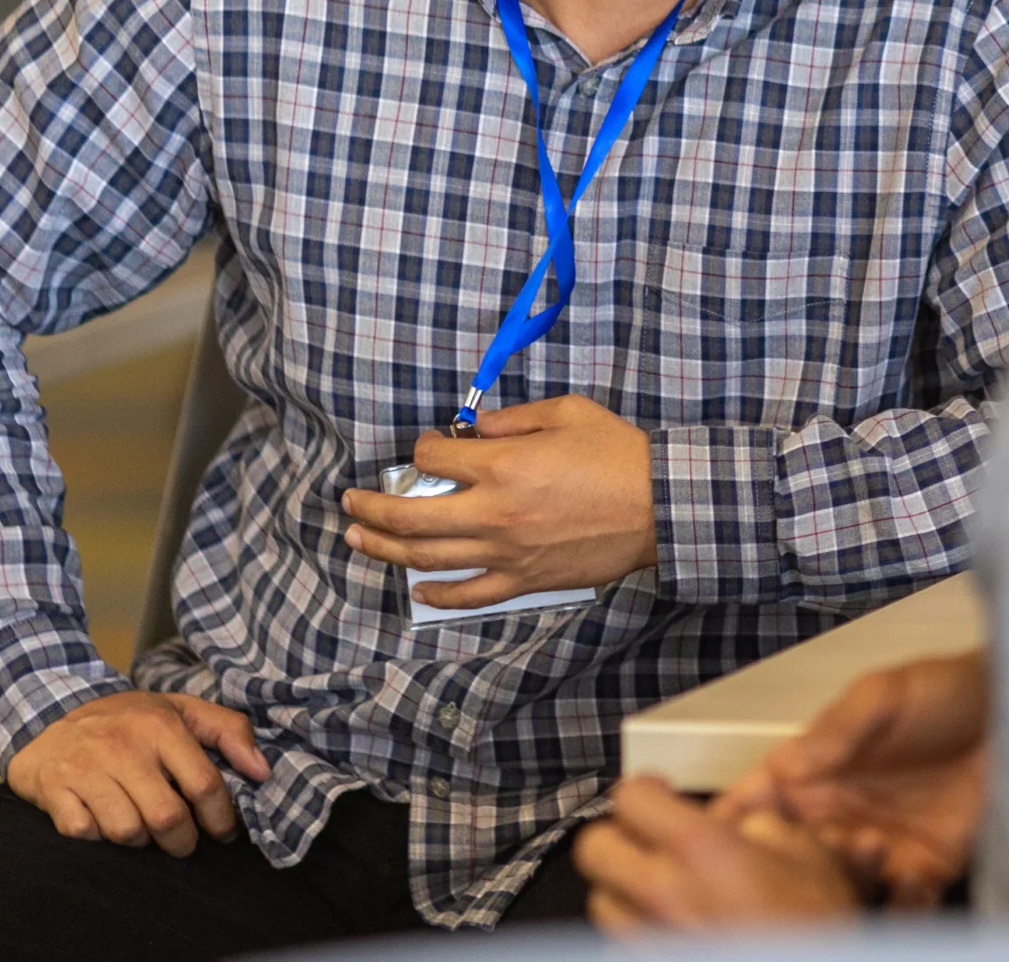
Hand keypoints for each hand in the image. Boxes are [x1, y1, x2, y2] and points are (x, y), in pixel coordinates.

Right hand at [6, 690, 270, 856]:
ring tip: (142, 828)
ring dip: (139, 841)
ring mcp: (85, 769)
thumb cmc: (128, 719)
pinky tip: (102, 822)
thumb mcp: (181, 710)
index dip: (221, 817)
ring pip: (126, 831)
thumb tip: (262, 771)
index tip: (224, 832)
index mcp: (161, 726)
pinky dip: (96, 837)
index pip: (204, 784)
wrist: (49, 711)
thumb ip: (229, 732)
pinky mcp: (53, 789)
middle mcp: (124, 748)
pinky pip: (83, 833)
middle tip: (184, 843)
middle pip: (167, 817)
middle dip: (183, 842)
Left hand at [340, 395, 657, 608]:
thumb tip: (475, 430)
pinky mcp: (524, 579)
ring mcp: (505, 553)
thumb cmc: (619, 455)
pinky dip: (437, 593)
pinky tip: (417, 587)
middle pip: (410, 517)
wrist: (660, 505)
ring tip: (358, 540)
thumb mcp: (566, 413)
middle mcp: (494, 513)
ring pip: (427, 558)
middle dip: (371, 508)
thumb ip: (512, 420)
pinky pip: (469, 594)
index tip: (427, 448)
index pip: (434, 460)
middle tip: (349, 502)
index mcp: (503, 467)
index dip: (422, 450)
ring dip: (384, 549)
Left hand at [576, 775, 863, 931]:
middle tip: (646, 837)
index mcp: (701, 852)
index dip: (645, 790)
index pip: (631, 798)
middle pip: (594, 848)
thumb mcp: (812, 859)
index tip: (657, 794)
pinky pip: (622, 942)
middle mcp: (663, 896)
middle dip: (618, 837)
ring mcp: (651, 940)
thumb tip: (747, 819)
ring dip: (623, 889)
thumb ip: (768, 825)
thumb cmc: (816, 932)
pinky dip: (640, 931)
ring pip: (601, 902)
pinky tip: (674, 927)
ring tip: (659, 889)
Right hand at [718, 651, 988, 906]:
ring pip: (839, 890)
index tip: (711, 849)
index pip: (757, 804)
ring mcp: (882, 844)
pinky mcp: (926, 865)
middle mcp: (842, 814)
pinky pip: (900, 904)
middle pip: (790, 861)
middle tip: (798, 872)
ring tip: (867, 857)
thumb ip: (836, 729)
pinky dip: (896, 909)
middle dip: (784, 877)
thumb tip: (787, 763)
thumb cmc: (945, 691)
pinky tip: (905, 885)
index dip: (729, 828)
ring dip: (843, 890)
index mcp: (818, 771)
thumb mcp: (883, 695)